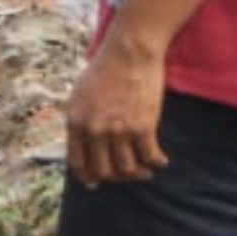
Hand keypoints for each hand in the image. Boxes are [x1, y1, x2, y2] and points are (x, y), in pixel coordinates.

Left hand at [65, 23, 169, 187]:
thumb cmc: (105, 70)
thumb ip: (82, 122)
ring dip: (139, 172)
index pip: (78, 163)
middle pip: (105, 172)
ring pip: (128, 170)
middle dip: (116, 177)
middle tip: (128, 172)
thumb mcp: (81, 95)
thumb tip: (84, 150)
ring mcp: (119, 130)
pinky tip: (160, 158)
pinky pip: (151, 159)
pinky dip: (157, 162)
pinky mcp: (142, 128)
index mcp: (76, 120)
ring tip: (145, 168)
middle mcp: (95, 129)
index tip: (97, 183)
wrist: (128, 52)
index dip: (88, 177)